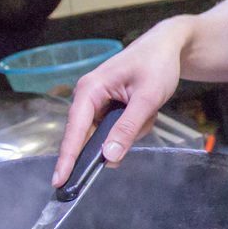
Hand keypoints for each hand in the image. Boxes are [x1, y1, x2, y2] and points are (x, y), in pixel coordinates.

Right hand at [51, 18, 191, 185]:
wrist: (168, 47)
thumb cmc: (157, 64)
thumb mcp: (147, 97)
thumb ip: (128, 127)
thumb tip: (110, 156)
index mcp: (90, 89)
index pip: (74, 130)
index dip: (67, 158)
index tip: (59, 181)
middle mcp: (88, 96)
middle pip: (92, 136)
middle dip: (121, 134)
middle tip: (143, 118)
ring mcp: (98, 102)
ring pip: (109, 134)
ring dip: (133, 128)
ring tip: (149, 108)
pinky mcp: (109, 106)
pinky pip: (118, 128)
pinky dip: (135, 124)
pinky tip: (147, 109)